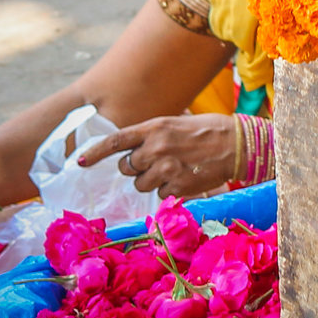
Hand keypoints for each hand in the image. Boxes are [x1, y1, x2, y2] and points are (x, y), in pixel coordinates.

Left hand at [80, 113, 239, 198]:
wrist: (237, 144)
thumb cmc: (207, 130)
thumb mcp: (175, 123)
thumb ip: (151, 135)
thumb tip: (131, 151)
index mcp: (154, 127)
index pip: (115, 141)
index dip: (94, 153)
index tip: (79, 162)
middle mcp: (156, 147)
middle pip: (126, 167)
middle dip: (135, 167)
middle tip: (154, 161)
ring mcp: (166, 168)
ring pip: (141, 184)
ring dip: (151, 180)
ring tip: (173, 168)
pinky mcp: (177, 185)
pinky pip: (160, 193)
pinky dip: (169, 188)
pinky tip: (185, 176)